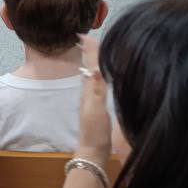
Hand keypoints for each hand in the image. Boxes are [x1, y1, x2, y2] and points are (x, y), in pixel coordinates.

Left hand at [75, 34, 111, 166]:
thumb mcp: (96, 109)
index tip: (84, 33)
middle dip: (89, 52)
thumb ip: (96, 89)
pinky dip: (100, 76)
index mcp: (88, 90)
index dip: (88, 50)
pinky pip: (98, 86)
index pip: (89, 65)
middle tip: (88, 37)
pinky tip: (102, 78)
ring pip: (93, 76)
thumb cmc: (95, 132)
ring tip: (95, 51)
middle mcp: (88, 93)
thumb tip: (95, 67)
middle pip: (89, 67)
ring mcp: (92, 100)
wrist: (92, 153)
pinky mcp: (97, 108)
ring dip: (94, 62)